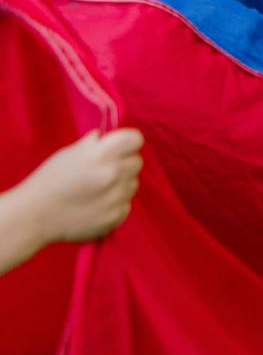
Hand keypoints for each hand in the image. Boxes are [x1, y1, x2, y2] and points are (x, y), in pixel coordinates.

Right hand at [12, 129, 143, 245]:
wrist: (32, 216)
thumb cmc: (49, 180)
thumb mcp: (69, 153)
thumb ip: (94, 143)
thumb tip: (110, 137)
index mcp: (101, 155)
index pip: (135, 139)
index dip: (127, 142)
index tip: (118, 147)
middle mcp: (113, 174)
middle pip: (137, 161)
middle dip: (123, 163)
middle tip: (102, 170)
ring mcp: (116, 198)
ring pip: (133, 183)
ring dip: (120, 184)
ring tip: (96, 190)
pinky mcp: (115, 217)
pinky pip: (126, 204)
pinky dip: (115, 204)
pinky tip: (95, 205)